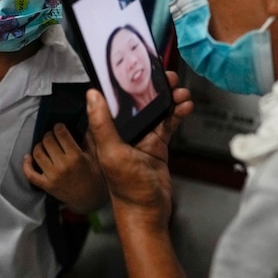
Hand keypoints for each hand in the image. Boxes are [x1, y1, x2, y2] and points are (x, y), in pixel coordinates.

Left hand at [23, 123, 107, 213]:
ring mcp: (53, 176)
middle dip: (49, 135)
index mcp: (76, 157)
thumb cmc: (96, 177)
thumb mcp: (97, 157)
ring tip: (44, 145)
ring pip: (37, 154)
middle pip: (48, 141)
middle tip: (52, 135)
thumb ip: (90, 139)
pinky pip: (30, 174)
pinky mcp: (46, 185)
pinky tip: (28, 157)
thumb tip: (84, 123)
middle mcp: (63, 166)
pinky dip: (26, 164)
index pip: (61, 134)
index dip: (59, 127)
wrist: (90, 201)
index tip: (60, 126)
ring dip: (39, 146)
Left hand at [86, 71, 192, 231]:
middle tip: (167, 76)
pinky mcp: (157, 145)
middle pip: (138, 101)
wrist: (147, 211)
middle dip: (153, 87)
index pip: (115, 99)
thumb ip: (102, 124)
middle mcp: (123, 130)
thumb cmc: (126, 188)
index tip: (138, 66)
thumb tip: (91, 95)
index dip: (125, 81)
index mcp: (107, 130)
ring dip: (169, 99)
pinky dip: (177, 114)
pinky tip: (185, 106)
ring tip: (180, 91)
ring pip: (156, 110)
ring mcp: (142, 137)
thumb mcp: (111, 152)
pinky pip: (168, 124)